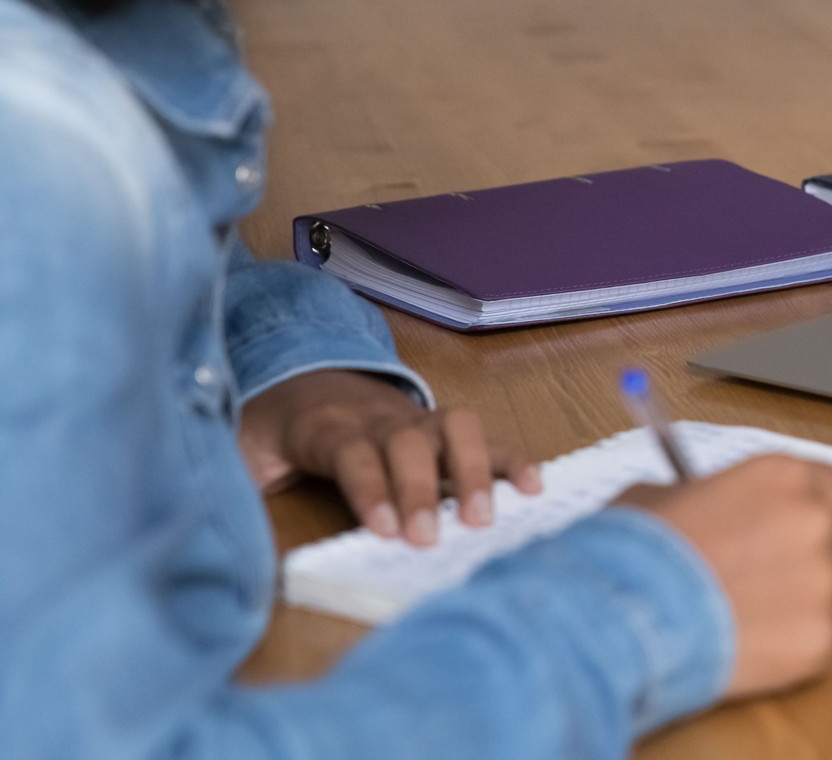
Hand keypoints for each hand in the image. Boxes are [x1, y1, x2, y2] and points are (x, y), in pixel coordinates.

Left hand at [239, 370, 540, 545]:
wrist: (298, 377)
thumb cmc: (271, 429)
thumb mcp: (236, 449)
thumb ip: (229, 479)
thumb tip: (213, 522)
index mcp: (326, 426)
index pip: (352, 452)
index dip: (370, 487)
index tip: (386, 528)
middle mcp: (378, 416)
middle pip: (408, 442)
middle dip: (422, 488)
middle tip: (431, 539)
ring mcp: (416, 416)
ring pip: (454, 427)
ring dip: (475, 470)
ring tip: (483, 518)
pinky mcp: (441, 425)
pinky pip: (483, 433)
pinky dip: (511, 458)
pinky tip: (533, 487)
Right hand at [617, 455, 831, 698]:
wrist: (623, 619)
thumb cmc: (634, 554)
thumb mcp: (663, 497)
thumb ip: (708, 496)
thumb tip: (708, 504)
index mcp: (785, 476)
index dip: (817, 512)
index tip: (794, 530)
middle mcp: (816, 521)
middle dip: (804, 561)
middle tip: (758, 581)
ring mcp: (823, 583)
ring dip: (804, 604)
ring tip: (749, 618)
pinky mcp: (820, 640)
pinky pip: (826, 639)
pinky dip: (797, 645)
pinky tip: (753, 644)